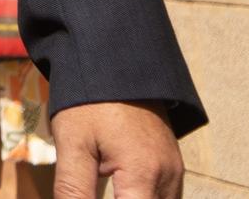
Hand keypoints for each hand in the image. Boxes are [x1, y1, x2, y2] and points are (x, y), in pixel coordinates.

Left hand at [50, 101, 181, 197]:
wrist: (118, 64)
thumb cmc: (91, 101)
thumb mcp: (73, 144)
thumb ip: (74, 190)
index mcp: (143, 175)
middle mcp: (168, 179)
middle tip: (92, 191)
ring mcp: (175, 174)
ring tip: (106, 190)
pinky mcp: (173, 168)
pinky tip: (123, 194)